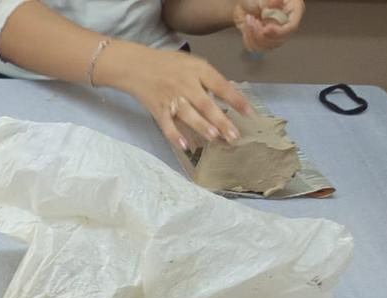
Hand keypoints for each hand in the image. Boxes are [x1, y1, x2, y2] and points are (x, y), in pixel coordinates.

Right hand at [98, 40, 251, 150]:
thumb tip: (224, 99)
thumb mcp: (192, 64)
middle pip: (206, 104)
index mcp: (198, 70)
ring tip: (215, 137)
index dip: (236, 100)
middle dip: (221, 121)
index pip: (221, 86)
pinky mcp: (158, 110)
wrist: (136, 65)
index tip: (250, 114)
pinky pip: (167, 125)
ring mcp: (171, 98)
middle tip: (234, 136)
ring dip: (201, 126)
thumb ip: (208, 79)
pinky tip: (185, 146)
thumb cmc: (169, 65)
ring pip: (188, 115)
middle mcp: (186, 84)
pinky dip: (175, 136)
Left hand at [234, 0, 302, 52]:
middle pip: (280, 40)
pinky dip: (248, 39)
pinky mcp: (265, 41)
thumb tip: (275, 1)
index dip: (278, 32)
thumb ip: (270, 1)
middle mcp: (287, 24)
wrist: (243, 4)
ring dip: (253, 35)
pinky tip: (247, 27)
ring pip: (267, 46)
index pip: (291, 27)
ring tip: (248, 20)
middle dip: (262, 33)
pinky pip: (257, 48)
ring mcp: (276, 34)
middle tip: (251, 20)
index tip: (265, 29)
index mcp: (293, 10)